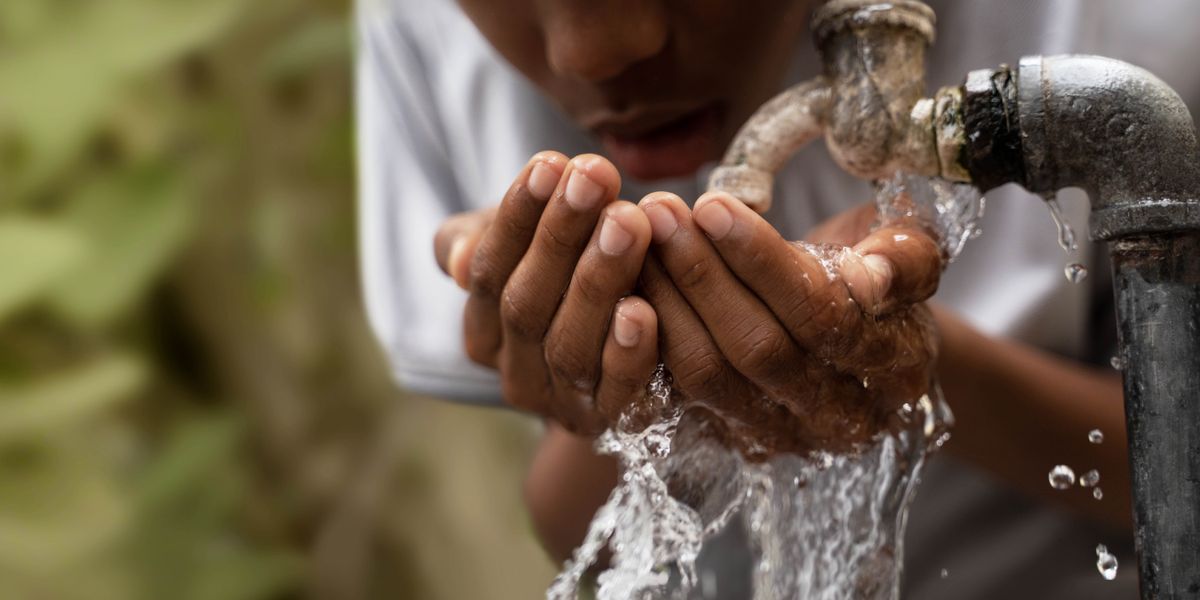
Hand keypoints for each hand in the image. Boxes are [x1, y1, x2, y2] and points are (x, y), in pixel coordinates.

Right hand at [434, 153, 661, 434]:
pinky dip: (628, 354)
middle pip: (526, 305)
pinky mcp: (614, 424)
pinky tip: (645, 309)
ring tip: (628, 221)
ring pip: (569, 347)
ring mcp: (562, 404)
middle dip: (561, 236)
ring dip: (598, 280)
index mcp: (482, 330)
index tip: (551, 163)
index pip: (487, 270)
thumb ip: (478, 242)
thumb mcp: (522, 246)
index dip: (517, 217)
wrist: (635, 354)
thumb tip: (458, 261)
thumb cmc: (572, 273)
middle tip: (595, 177)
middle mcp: (514, 373)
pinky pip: (617, 394)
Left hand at [636, 191, 941, 454]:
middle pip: (757, 349)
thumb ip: (905, 257)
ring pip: (709, 373)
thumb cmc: (878, 275)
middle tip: (660, 211)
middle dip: (701, 275)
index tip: (712, 204)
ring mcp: (778, 432)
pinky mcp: (729, 433)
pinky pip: (677, 389)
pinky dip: (648, 332)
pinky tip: (627, 279)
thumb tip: (871, 276)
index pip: (821, 314)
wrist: (859, 342)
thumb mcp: (911, 254)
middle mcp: (836, 415)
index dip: (762, 261)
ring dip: (665, 300)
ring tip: (635, 234)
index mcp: (892, 368)